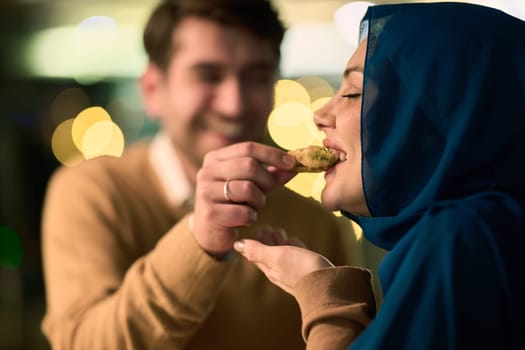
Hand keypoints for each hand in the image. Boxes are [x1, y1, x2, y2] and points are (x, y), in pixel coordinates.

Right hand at [193, 142, 296, 257]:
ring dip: (259, 201)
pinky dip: (251, 218)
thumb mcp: (252, 185)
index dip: (272, 154)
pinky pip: (244, 212)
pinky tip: (244, 220)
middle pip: (249, 166)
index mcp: (215, 158)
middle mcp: (207, 172)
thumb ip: (271, 174)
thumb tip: (294, 165)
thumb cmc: (233, 204)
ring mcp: (205, 192)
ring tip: (253, 208)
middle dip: (266, 181)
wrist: (210, 234)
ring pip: (248, 189)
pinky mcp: (210, 214)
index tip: (292, 163)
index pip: (248, 148)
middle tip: (267, 193)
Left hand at [233, 232, 333, 295]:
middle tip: (267, 228)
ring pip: (283, 256)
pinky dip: (294, 249)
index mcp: (270, 269)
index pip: (257, 255)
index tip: (257, 229)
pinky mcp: (307, 272)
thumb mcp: (276, 256)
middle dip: (267, 241)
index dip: (255, 242)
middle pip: (269, 255)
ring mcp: (294, 274)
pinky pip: (297, 259)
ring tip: (280, 232)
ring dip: (280, 243)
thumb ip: (257, 251)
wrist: (328, 286)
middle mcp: (280, 273)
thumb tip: (237, 245)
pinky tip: (296, 244)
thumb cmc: (301, 269)